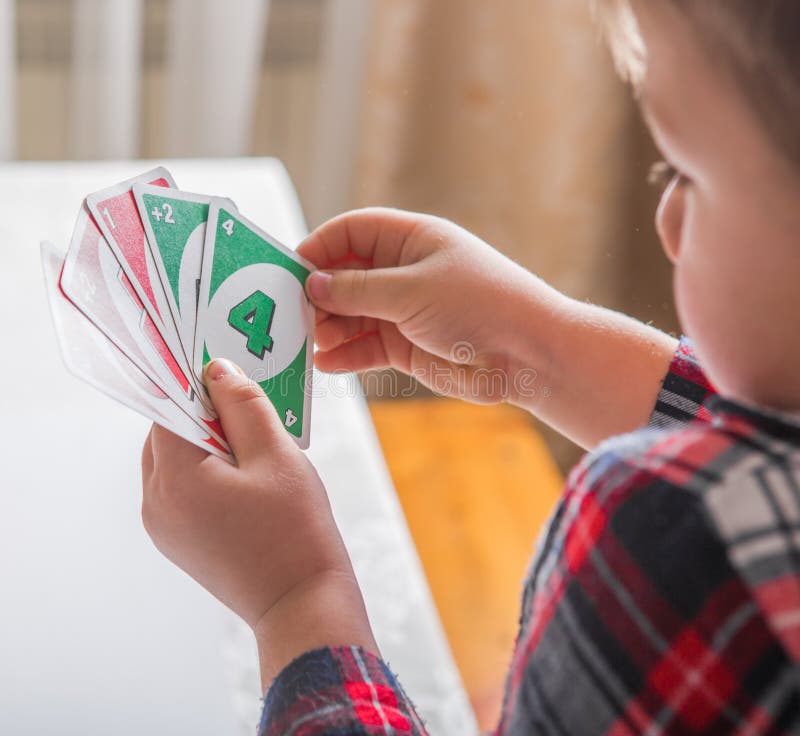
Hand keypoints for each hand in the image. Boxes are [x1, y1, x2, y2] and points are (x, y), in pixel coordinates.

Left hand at [141, 358, 376, 689]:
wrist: (302, 603)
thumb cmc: (296, 528)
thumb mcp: (276, 454)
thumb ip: (244, 404)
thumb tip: (216, 369)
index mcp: (174, 479)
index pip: (170, 409)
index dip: (199, 388)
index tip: (231, 379)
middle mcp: (155, 504)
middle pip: (167, 435)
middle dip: (205, 416)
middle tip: (252, 415)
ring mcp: (163, 528)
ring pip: (175, 462)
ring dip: (208, 445)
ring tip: (256, 451)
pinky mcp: (178, 543)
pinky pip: (182, 490)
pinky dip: (207, 473)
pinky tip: (249, 480)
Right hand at [299, 207, 676, 448]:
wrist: (527, 354)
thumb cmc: (480, 304)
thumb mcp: (413, 289)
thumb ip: (359, 288)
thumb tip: (312, 283)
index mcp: (410, 239)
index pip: (350, 232)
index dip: (318, 247)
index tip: (289, 270)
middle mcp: (403, 272)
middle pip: (344, 275)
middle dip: (319, 294)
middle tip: (294, 314)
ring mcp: (403, 310)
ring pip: (350, 314)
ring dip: (327, 328)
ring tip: (309, 343)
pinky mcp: (405, 346)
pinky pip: (364, 347)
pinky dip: (344, 355)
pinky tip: (324, 364)